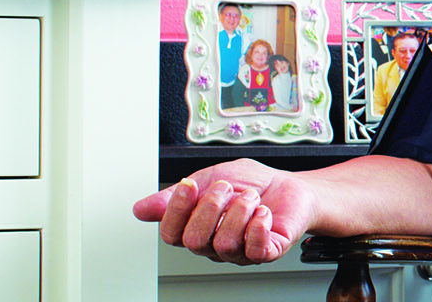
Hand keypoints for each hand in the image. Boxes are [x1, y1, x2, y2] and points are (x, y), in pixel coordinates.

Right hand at [131, 158, 315, 264]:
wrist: (291, 186)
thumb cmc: (251, 183)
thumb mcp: (209, 178)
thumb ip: (176, 195)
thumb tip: (140, 209)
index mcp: (196, 228)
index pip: (171, 233)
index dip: (176, 210)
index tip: (189, 184)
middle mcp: (214, 244)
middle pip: (194, 241)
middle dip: (210, 208)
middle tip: (227, 188)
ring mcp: (240, 252)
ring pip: (224, 244)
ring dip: (239, 212)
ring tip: (251, 197)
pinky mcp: (266, 252)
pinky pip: (254, 251)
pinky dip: (258, 227)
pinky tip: (263, 212)